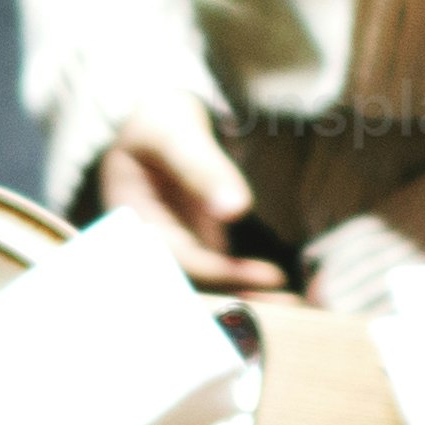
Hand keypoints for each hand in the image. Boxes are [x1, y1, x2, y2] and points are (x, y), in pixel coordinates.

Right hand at [91, 120, 291, 299]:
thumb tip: (236, 209)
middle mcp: (150, 245)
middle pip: (192, 284)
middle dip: (238, 298)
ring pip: (207, 285)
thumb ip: (202, 167)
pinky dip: (244, 282)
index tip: (268, 276)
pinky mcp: (191, 247)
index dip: (222, 273)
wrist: (156, 120)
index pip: (178, 260)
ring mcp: (172, 248)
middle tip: (290, 304)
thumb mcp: (173, 133)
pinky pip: (217, 271)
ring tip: (293, 302)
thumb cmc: (157, 121)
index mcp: (132, 222)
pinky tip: (277, 288)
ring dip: (245, 296)